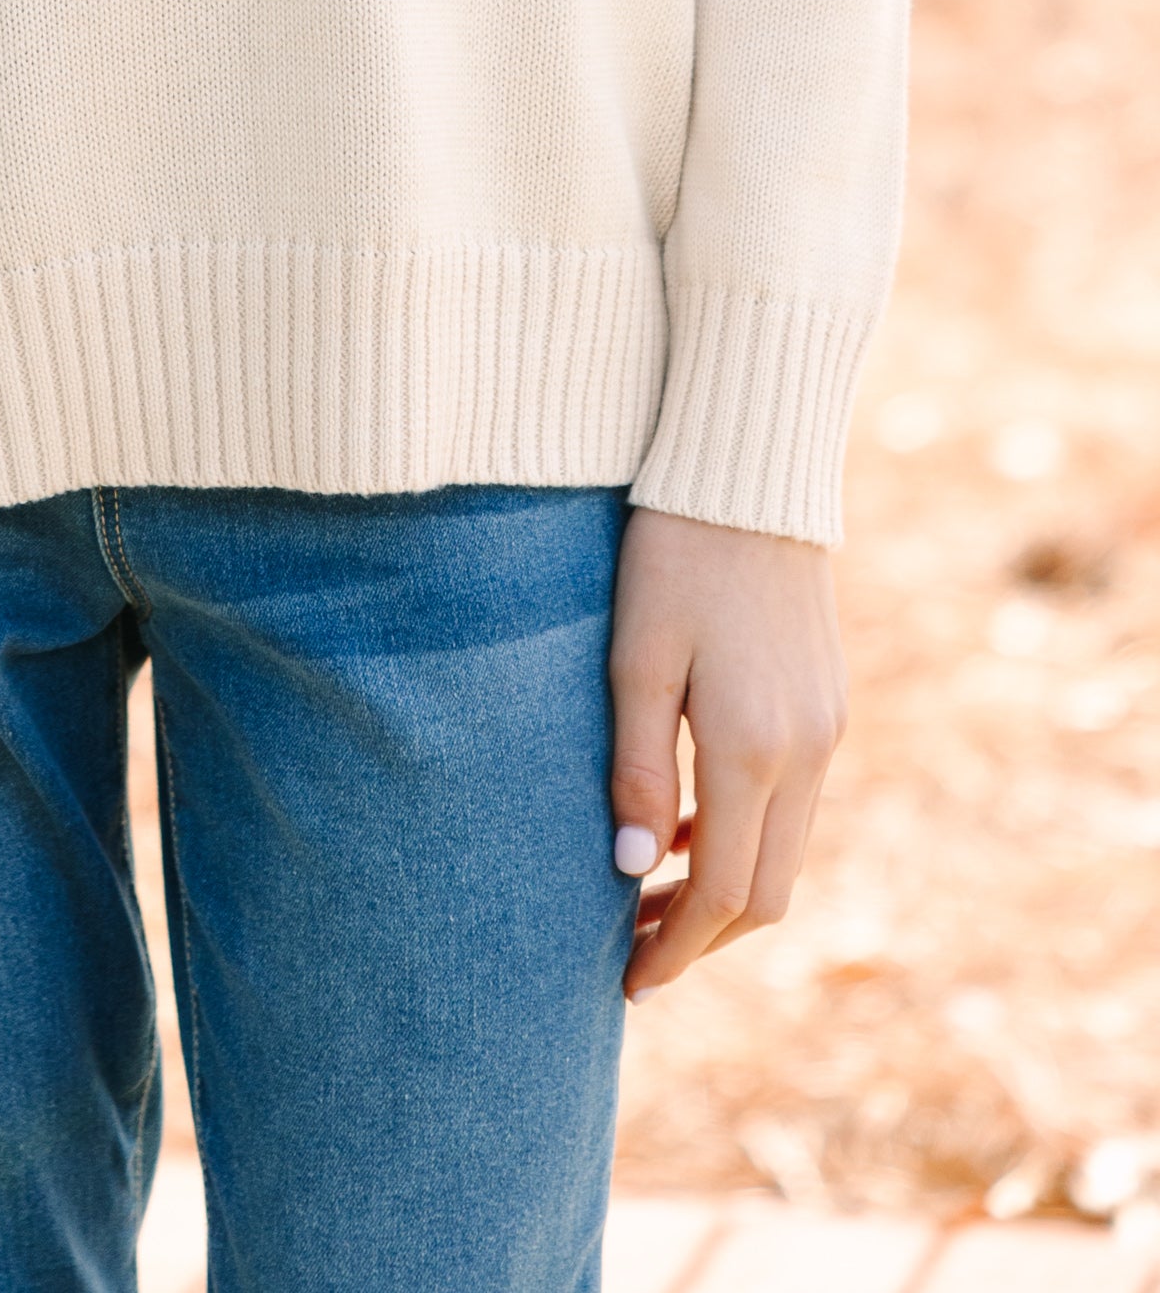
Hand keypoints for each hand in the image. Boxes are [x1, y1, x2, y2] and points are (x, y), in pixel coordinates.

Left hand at [608, 505, 846, 1001]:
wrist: (749, 472)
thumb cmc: (673, 554)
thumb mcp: (634, 658)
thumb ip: (638, 768)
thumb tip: (633, 869)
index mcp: (754, 748)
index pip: (724, 894)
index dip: (677, 950)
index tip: (626, 983)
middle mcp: (807, 752)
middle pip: (768, 895)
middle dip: (702, 940)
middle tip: (630, 957)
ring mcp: (827, 728)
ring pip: (786, 853)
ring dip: (725, 893)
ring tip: (647, 900)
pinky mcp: (829, 704)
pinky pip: (795, 804)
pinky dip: (747, 838)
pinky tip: (688, 827)